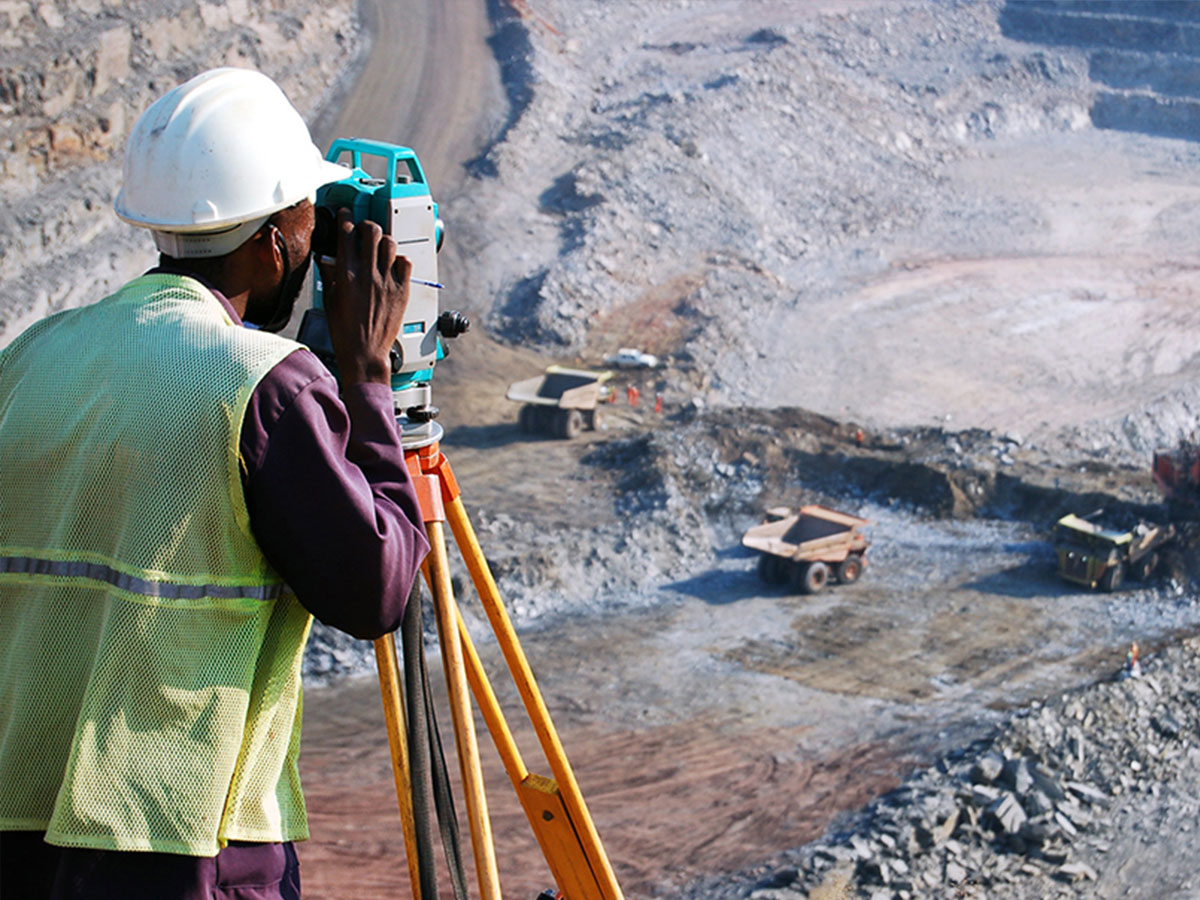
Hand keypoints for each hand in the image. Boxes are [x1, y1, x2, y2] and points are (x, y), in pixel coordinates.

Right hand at [317, 208, 410, 385]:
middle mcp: (368, 274)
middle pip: (371, 231)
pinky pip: (405, 262)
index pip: (347, 233)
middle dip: (366, 224)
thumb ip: (329, 275)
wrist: (364, 352)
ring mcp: (387, 281)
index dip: (346, 218)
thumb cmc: (345, 331)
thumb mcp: (329, 300)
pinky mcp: (402, 291)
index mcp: (346, 275)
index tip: (345, 213)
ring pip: (390, 243)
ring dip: (383, 240)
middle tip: (364, 229)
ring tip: (379, 246)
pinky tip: (393, 264)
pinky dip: (400, 259)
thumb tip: (326, 258)